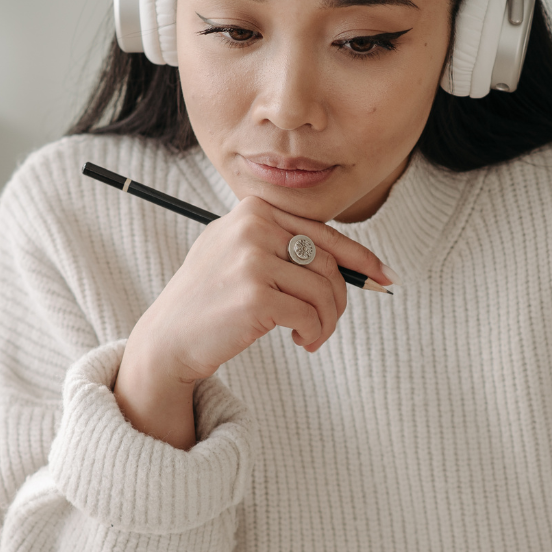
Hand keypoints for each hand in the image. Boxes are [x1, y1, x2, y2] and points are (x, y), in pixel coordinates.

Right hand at [114, 195, 392, 447]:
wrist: (168, 338)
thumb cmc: (213, 300)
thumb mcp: (243, 255)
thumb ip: (289, 247)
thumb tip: (358, 262)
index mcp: (254, 210)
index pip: (323, 232)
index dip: (360, 257)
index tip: (383, 275)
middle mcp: (253, 227)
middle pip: (328, 263)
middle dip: (337, 300)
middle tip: (324, 325)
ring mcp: (252, 259)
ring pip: (324, 291)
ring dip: (326, 322)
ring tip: (310, 336)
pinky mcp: (254, 295)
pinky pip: (310, 314)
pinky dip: (313, 333)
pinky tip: (300, 341)